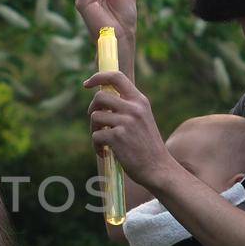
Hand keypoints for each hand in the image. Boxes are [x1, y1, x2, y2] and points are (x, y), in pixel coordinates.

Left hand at [85, 70, 173, 190]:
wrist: (158, 168)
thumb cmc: (147, 146)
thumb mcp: (142, 119)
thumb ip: (126, 107)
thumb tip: (101, 99)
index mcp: (140, 101)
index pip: (117, 77)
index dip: (98, 77)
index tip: (87, 84)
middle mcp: (134, 108)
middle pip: (99, 97)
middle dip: (92, 109)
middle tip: (97, 123)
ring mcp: (126, 122)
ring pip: (95, 117)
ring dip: (94, 130)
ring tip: (103, 142)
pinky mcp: (118, 137)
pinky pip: (96, 136)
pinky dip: (96, 146)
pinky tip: (105, 152)